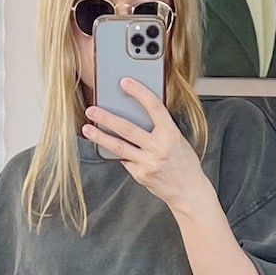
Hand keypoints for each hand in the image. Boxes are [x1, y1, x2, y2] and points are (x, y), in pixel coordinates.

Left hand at [82, 79, 209, 213]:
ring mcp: (148, 163)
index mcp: (171, 134)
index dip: (139, 93)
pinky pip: (124, 160)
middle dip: (107, 118)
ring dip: (100, 137)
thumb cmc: (184, 164)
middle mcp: (159, 148)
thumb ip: (161, 128)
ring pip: (119, 147)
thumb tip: (140, 115)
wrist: (189, 191)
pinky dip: (118, 153)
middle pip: (128, 129)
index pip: (154, 108)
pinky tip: (109, 147)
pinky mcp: (140, 174)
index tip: (125, 82)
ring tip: (87, 128)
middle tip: (92, 110)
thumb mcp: (179, 140)